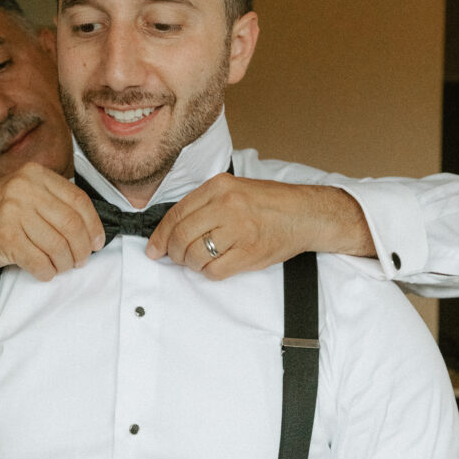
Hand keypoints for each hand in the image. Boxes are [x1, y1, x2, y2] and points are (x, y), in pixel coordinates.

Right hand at [0, 163, 104, 279]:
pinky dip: (47, 271)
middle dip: (82, 248)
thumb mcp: (24, 194)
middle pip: (72, 224)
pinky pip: (39, 261)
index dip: (94, 226)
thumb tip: (90, 230)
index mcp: (35, 174)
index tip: (97, 242)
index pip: (79, 200)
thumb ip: (54, 202)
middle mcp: (24, 189)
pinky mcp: (5, 237)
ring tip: (61, 266)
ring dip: (64, 263)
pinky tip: (44, 271)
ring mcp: (13, 212)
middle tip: (80, 260)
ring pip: (58, 245)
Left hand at [146, 173, 373, 279]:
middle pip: (182, 236)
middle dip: (173, 253)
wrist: (305, 214)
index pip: (177, 214)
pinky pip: (215, 270)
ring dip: (192, 264)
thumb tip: (171, 231)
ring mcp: (239, 230)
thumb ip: (204, 205)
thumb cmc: (268, 203)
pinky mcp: (249, 252)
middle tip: (176, 258)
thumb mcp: (234, 189)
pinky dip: (209, 272)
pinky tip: (215, 265)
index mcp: (219, 186)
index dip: (160, 236)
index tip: (154, 248)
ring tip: (199, 260)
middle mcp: (227, 205)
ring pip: (195, 255)